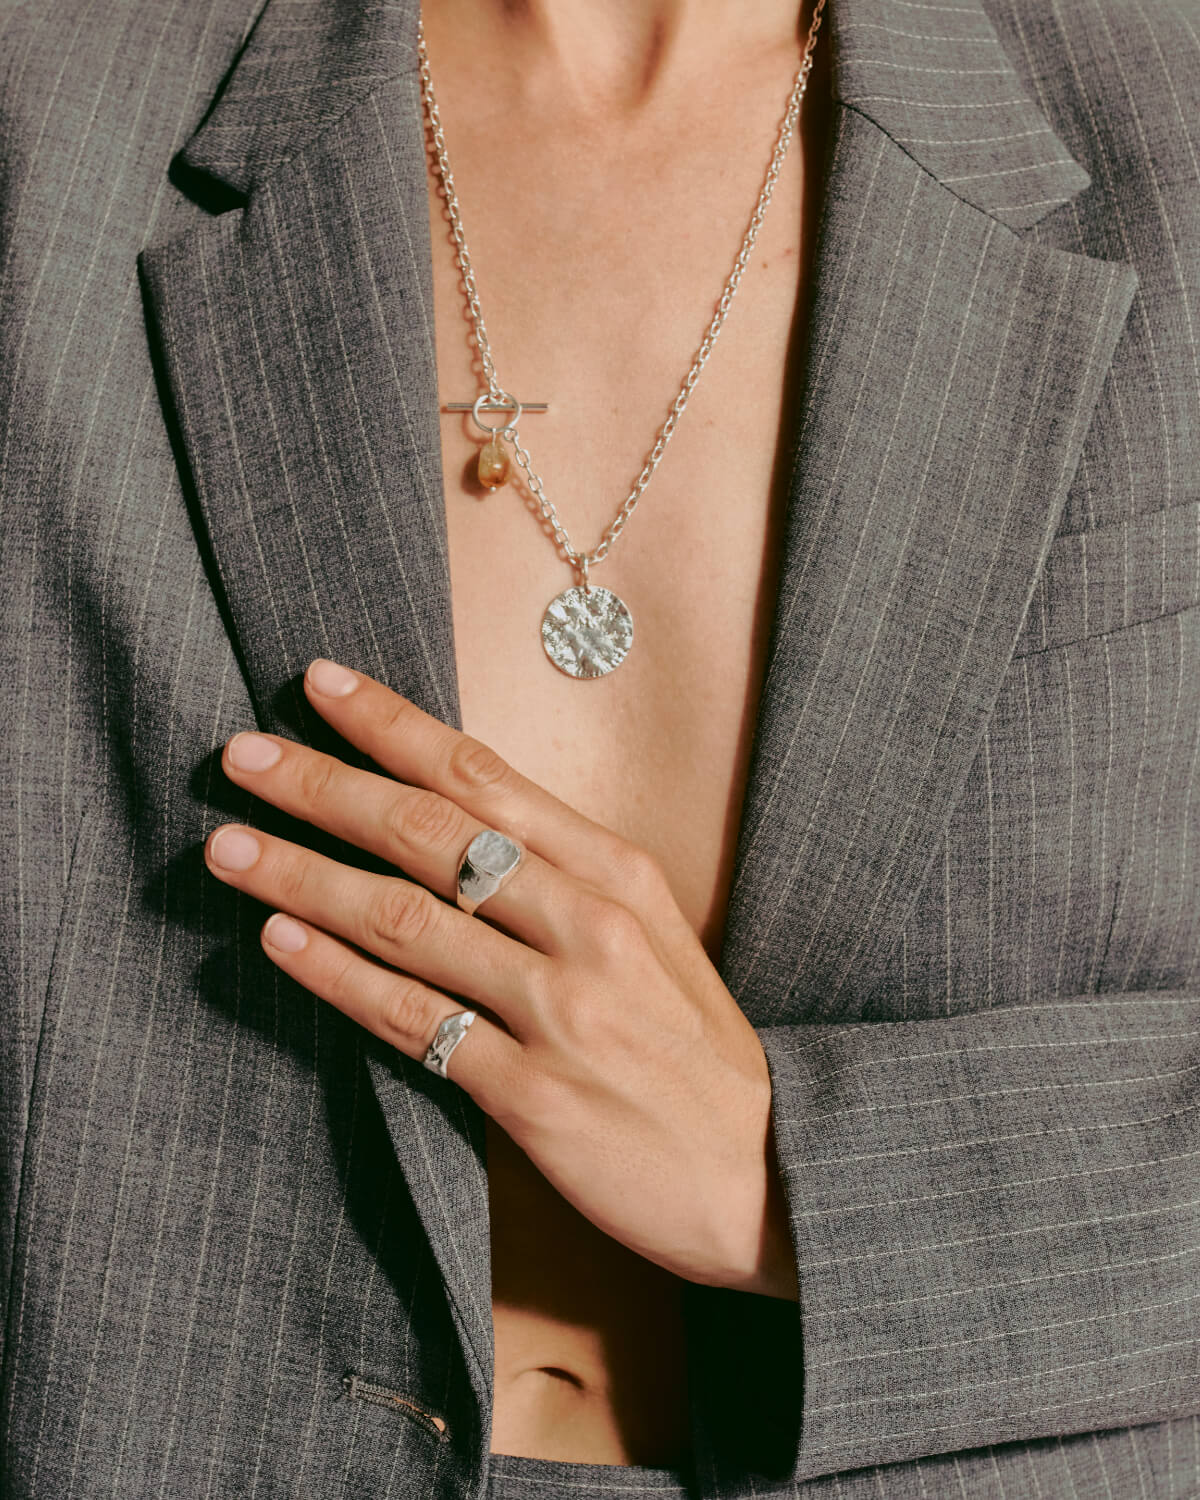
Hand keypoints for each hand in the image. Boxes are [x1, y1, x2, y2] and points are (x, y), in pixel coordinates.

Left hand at [203, 659, 796, 1298]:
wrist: (761, 1170)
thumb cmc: (691, 1045)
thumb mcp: (649, 932)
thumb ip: (561, 875)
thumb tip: (453, 817)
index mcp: (617, 871)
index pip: (486, 775)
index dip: (394, 724)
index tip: (318, 684)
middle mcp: (586, 924)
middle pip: (432, 833)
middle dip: (325, 787)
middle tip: (241, 756)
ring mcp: (559, 1007)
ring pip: (406, 920)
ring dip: (304, 878)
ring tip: (228, 848)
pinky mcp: (531, 1092)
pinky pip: (411, 1021)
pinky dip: (338, 977)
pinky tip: (280, 944)